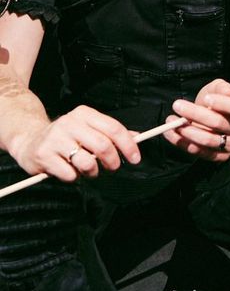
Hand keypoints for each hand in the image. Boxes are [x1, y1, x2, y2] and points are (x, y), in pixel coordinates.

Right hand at [9, 106, 140, 180]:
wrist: (30, 141)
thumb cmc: (66, 137)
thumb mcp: (88, 129)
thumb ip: (111, 133)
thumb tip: (137, 137)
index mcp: (84, 114)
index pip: (113, 128)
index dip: (128, 145)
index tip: (135, 158)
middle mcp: (69, 123)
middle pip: (103, 145)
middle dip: (113, 161)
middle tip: (113, 168)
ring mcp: (55, 139)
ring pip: (87, 162)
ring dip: (93, 172)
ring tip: (89, 170)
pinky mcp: (44, 155)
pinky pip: (70, 174)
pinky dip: (75, 177)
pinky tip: (70, 170)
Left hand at [163, 79, 229, 161]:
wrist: (218, 117)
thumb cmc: (218, 100)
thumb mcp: (219, 88)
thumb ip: (222, 87)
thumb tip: (226, 91)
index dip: (223, 104)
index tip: (205, 99)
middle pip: (218, 123)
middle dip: (195, 114)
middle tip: (177, 105)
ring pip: (208, 140)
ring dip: (186, 131)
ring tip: (171, 122)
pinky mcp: (219, 156)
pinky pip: (200, 153)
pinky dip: (182, 144)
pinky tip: (170, 134)